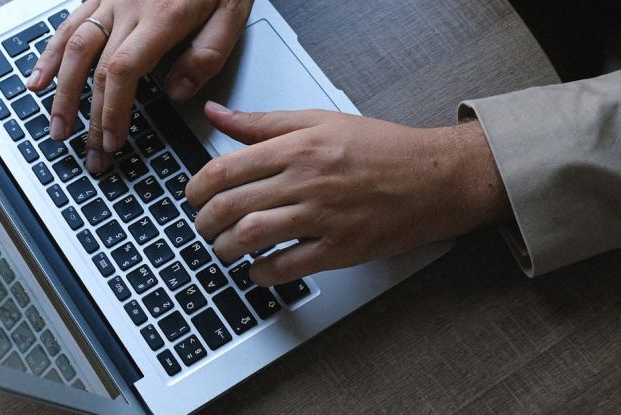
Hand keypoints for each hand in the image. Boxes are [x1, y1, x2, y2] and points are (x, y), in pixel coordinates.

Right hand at [26, 0, 253, 172]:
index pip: (124, 71)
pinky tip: (38, 79)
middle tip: (91, 153)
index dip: (113, 110)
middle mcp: (129, 7)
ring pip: (74, 47)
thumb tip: (177, 92)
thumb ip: (207, 54)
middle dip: (90, 118)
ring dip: (62, 92)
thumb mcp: (231, 12)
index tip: (113, 140)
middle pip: (97, 70)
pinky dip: (50, 54)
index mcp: (162, 16)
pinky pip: (70, 24)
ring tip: (57, 127)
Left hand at [186, 102, 510, 285]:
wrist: (434, 178)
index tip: (194, 197)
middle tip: (203, 227)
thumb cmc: (381, 149)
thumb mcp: (320, 121)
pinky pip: (287, 267)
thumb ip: (263, 122)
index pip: (225, 169)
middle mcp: (306, 180)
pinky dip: (262, 273)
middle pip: (231, 206)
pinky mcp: (340, 248)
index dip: (196, 189)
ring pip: (252, 237)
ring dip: (226, 249)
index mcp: (297, 147)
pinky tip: (257, 269)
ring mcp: (323, 217)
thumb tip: (216, 115)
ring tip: (225, 249)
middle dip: (204, 223)